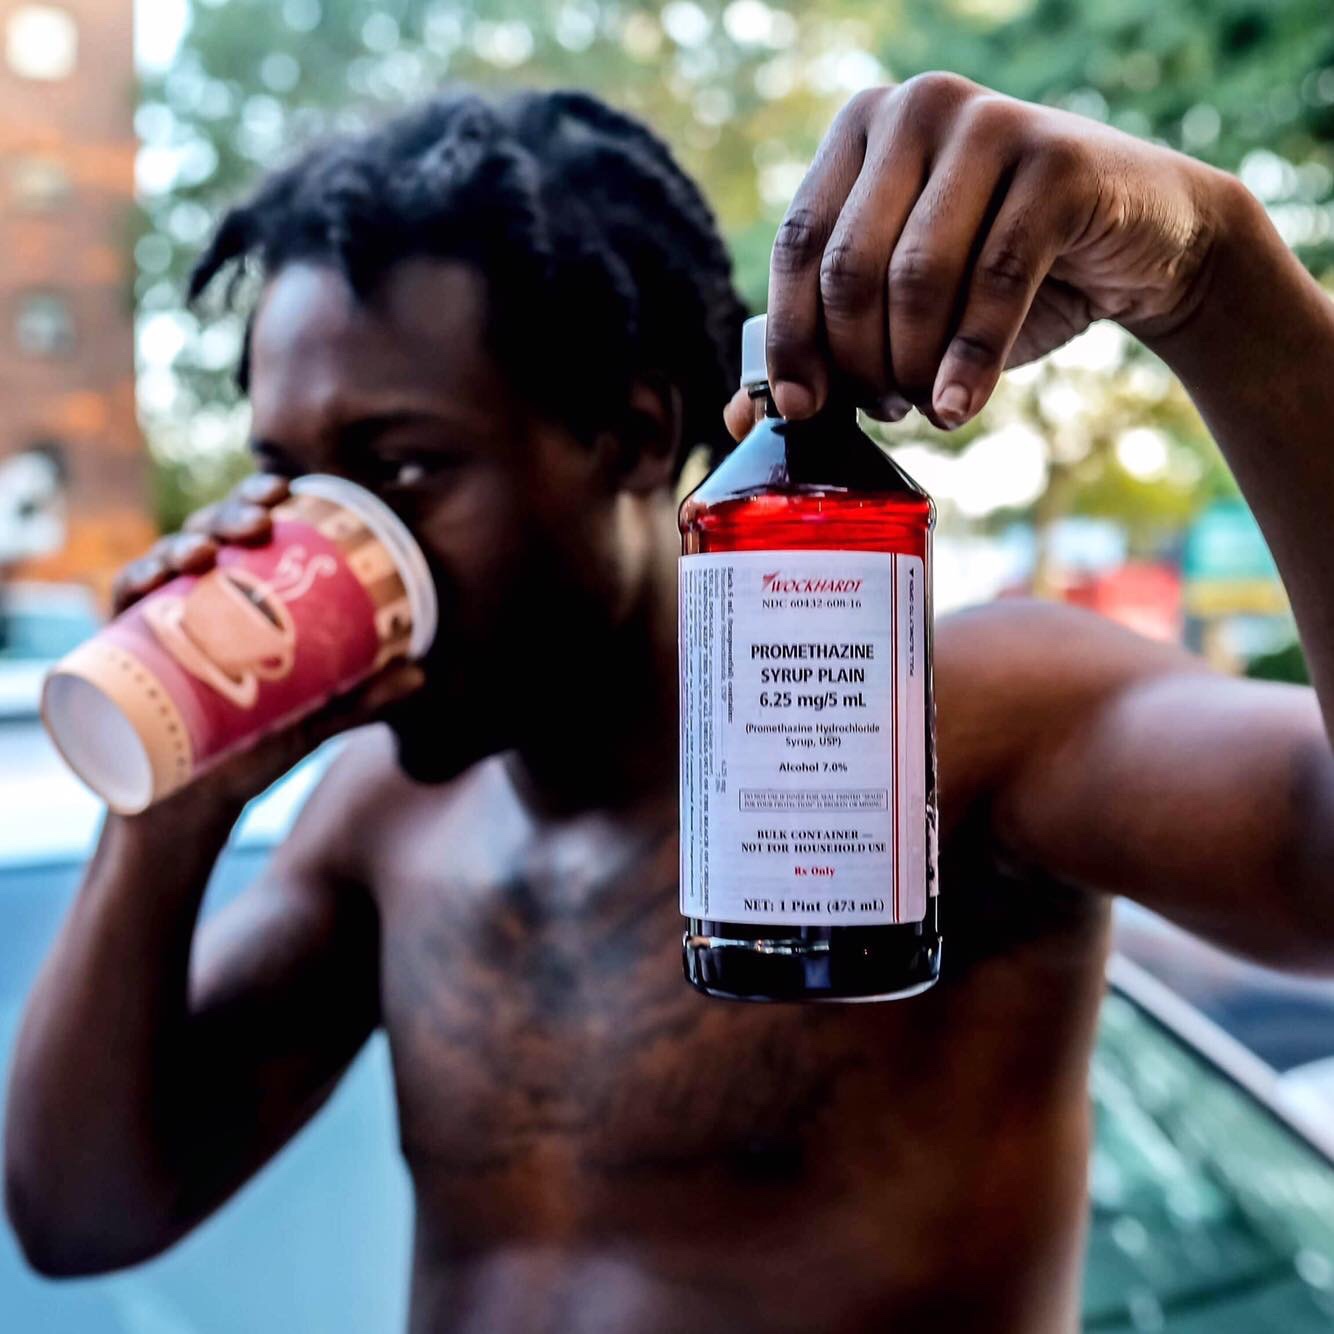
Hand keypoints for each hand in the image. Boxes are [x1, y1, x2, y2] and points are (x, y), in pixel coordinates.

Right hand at [108, 473, 423, 815]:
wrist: (194, 810)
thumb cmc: (252, 750)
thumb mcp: (313, 721)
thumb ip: (362, 697)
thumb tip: (422, 672)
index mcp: (242, 599)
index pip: (250, 536)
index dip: (262, 501)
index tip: (289, 492)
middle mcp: (199, 600)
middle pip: (211, 537)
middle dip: (230, 515)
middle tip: (259, 522)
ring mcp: (160, 621)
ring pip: (167, 561)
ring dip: (185, 543)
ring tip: (208, 551)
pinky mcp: (124, 651)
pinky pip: (124, 605)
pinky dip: (136, 582)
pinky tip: (158, 577)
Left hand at [755, 73, 1230, 431]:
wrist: (1139, 245)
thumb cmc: (1003, 276)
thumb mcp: (905, 306)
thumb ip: (827, 344)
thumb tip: (740, 416)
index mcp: (861, 131)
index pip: (799, 244)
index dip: (791, 337)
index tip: (798, 409)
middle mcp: (915, 110)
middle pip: (851, 268)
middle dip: (860, 362)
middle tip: (885, 407)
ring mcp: (988, 123)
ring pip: (916, 279)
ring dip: (913, 368)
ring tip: (926, 406)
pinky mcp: (1056, 159)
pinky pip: (993, 283)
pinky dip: (969, 362)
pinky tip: (959, 408)